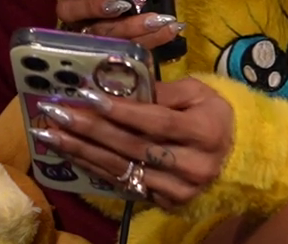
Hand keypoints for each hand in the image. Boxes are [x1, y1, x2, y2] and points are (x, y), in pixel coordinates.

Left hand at [28, 80, 233, 208]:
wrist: (237, 158)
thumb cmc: (212, 115)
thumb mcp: (198, 93)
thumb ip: (163, 90)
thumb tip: (120, 84)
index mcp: (204, 132)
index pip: (155, 121)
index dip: (120, 111)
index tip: (86, 96)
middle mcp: (193, 166)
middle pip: (132, 147)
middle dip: (89, 130)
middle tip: (55, 113)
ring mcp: (179, 190)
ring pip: (123, 170)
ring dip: (82, 151)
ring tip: (50, 135)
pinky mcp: (166, 203)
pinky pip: (124, 185)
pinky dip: (94, 168)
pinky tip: (71, 153)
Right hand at [47, 0, 188, 50]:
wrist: (159, 29)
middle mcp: (79, 12)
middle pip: (71, 10)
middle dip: (93, 7)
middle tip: (122, 4)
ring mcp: (91, 37)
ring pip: (98, 36)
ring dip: (128, 29)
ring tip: (157, 21)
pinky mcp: (112, 55)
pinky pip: (124, 52)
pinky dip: (150, 42)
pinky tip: (170, 30)